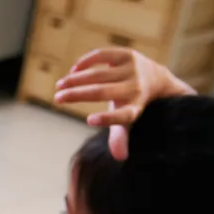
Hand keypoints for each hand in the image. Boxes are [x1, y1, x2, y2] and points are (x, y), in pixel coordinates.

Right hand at [55, 48, 193, 159]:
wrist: (156, 78)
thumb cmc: (132, 104)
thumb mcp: (128, 120)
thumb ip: (120, 137)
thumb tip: (120, 158)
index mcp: (135, 108)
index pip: (123, 116)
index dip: (108, 119)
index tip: (90, 121)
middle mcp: (135, 88)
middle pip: (102, 91)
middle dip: (77, 94)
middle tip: (57, 98)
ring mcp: (132, 69)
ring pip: (99, 74)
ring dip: (76, 79)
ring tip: (59, 85)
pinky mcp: (126, 55)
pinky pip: (102, 56)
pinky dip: (85, 62)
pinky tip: (73, 70)